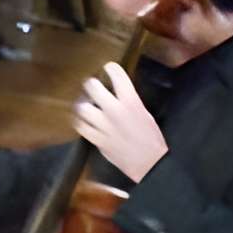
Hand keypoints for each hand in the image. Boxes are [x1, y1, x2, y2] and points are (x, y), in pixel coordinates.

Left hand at [75, 60, 166, 179]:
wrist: (151, 163)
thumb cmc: (152, 138)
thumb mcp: (145, 114)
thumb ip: (130, 101)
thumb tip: (118, 93)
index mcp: (131, 102)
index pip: (117, 76)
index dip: (111, 69)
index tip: (108, 68)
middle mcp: (114, 110)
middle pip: (92, 87)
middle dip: (91, 84)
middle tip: (92, 86)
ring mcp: (103, 125)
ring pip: (82, 107)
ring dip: (82, 104)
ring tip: (85, 104)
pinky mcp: (97, 139)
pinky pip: (80, 126)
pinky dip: (80, 121)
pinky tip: (82, 120)